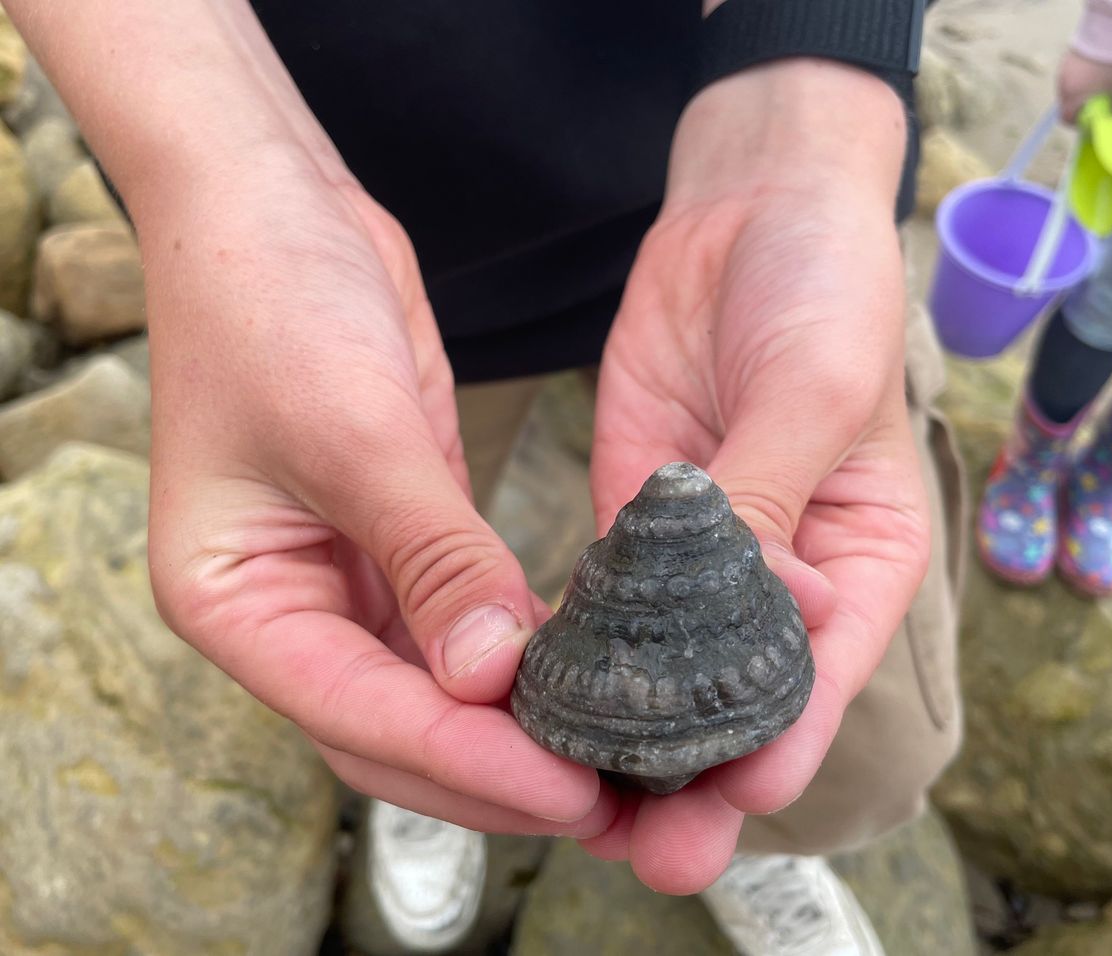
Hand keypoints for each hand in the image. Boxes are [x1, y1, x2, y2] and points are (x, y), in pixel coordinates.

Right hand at [141, 149, 616, 836]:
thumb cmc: (271, 305)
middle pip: (393, 728)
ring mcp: (341, 578)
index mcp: (232, 600)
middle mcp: (283, 608)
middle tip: (603, 798)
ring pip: (434, 690)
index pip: (353, 713)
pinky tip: (584, 677)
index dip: (463, 758)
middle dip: (494, 770)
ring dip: (513, 728)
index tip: (562, 787)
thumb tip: (491, 675)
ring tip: (609, 761)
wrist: (273, 211)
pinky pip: (459, 626)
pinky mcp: (398, 541)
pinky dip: (515, 659)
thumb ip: (428, 555)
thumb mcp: (354, 432)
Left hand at [583, 61, 929, 893]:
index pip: (822, 672)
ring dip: (626, 735)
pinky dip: (579, 654)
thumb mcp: (812, 388)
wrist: (751, 214)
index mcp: (859, 556)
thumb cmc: (821, 290)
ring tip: (578, 803)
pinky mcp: (634, 519)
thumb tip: (765, 604)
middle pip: (740, 697)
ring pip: (665, 667)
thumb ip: (774, 497)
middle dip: (697, 774)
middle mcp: (782, 572)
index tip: (733, 802)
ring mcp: (701, 553)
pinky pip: (606, 601)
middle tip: (646, 849)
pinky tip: (538, 704)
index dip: (781, 743)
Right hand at [1058, 50, 1111, 122]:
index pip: (1067, 118)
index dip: (1078, 120)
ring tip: (1099, 78)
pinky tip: (1097, 66)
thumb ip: (1105, 112)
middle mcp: (1062, 87)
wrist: (1111, 35)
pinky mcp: (1067, 58)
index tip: (1090, 117)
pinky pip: (1072, 72)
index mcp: (1071, 100)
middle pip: (1067, 101)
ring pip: (1070, 86)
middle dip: (1081, 102)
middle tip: (1098, 96)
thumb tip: (1101, 117)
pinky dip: (1082, 73)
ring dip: (1081, 86)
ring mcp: (1063, 71)